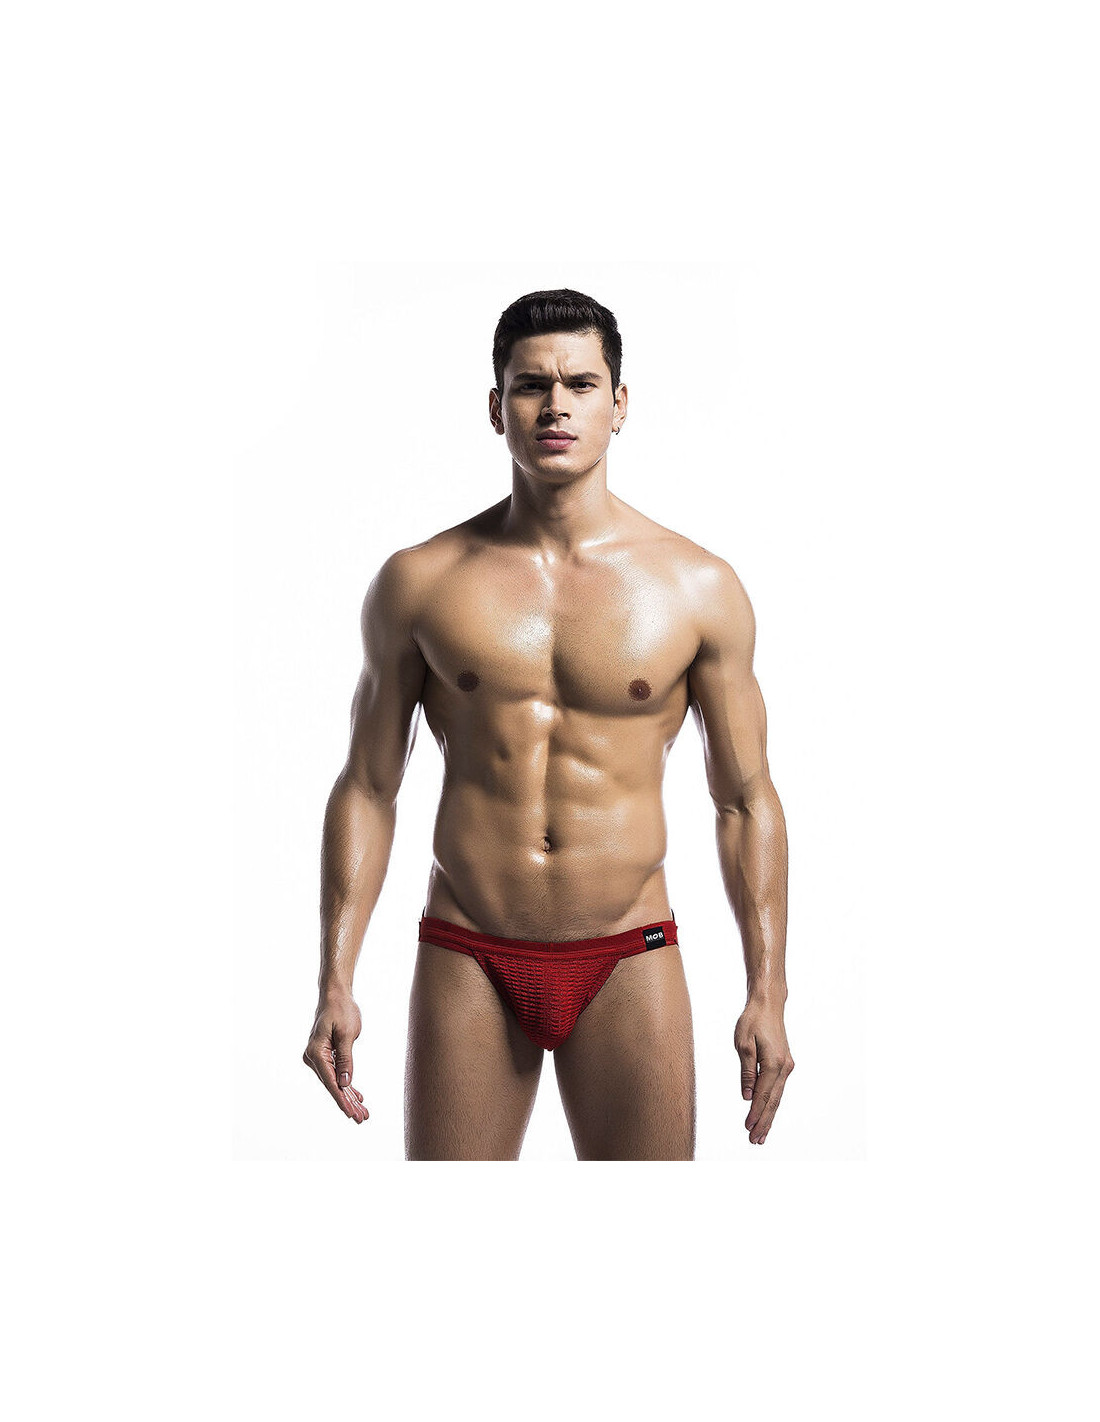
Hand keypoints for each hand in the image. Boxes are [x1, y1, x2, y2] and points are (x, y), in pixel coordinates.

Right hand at [303, 994, 367, 1123]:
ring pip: (335, 1082)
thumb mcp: (346, 1034)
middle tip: (362, 1118)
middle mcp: (313, 1058)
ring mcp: (317, 1057)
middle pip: (333, 1085)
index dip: (343, 1100)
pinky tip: (356, 1096)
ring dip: (348, 1096)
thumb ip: (345, 1060)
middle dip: (348, 1103)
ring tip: (362, 1112)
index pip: (331, 1083)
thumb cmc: (341, 1010)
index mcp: (316, 1053)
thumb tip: (345, 1083)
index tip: (352, 1114)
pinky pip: (335, 1073)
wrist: (335, 994)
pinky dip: (346, 1084)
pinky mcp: (324, 1055)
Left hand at [734, 998, 793, 1144]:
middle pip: (773, 1101)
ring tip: (761, 1133)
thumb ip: (746, 1072)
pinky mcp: (784, 1064)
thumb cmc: (753, 1021)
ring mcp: (786, 1066)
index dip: (755, 1114)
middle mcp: (784, 1067)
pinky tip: (766, 1112)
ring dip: (768, 1116)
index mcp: (773, 1064)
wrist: (768, 1005)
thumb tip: (747, 1096)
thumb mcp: (743, 1045)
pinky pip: (778, 1088)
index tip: (748, 1129)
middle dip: (764, 1122)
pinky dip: (771, 1102)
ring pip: (777, 1097)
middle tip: (755, 1140)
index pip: (763, 1096)